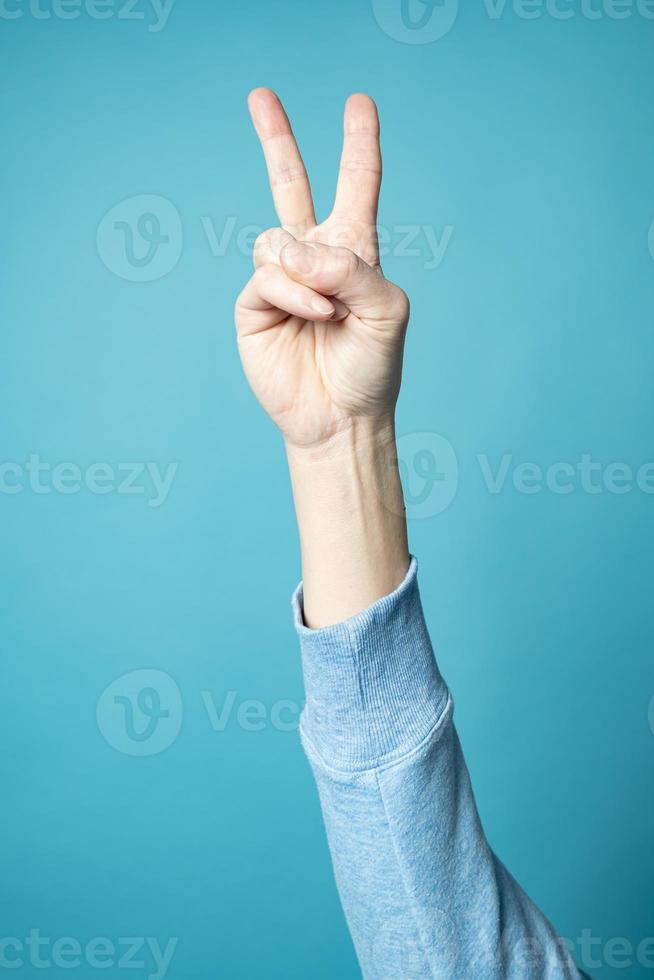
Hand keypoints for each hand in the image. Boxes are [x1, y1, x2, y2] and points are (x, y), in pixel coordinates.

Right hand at [235, 88, 408, 450]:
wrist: (340, 418)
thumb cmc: (372, 366)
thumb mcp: (387, 310)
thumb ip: (352, 268)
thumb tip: (298, 250)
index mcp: (353, 252)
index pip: (356, 186)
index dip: (358, 144)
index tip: (359, 103)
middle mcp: (313, 258)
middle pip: (290, 185)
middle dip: (277, 140)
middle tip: (260, 95)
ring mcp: (281, 280)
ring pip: (277, 239)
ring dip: (305, 269)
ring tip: (327, 310)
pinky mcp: (254, 304)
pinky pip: (267, 274)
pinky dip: (294, 292)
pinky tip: (314, 315)